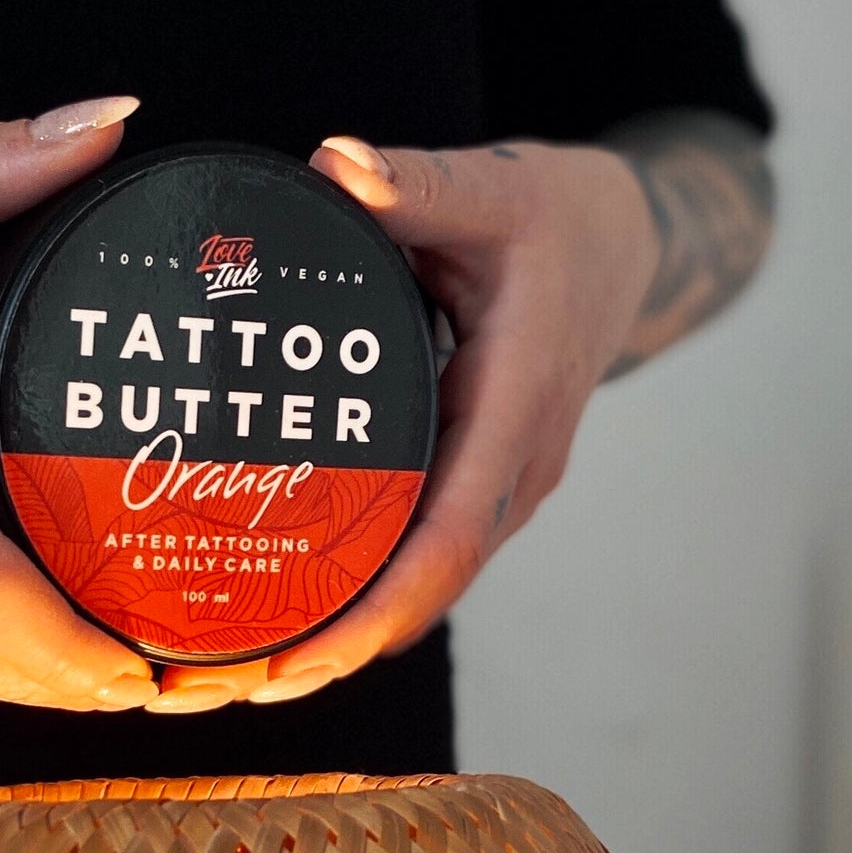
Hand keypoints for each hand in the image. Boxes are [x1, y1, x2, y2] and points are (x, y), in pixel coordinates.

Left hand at [152, 134, 658, 710]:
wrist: (623, 244)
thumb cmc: (558, 219)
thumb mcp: (496, 188)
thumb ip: (418, 184)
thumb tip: (341, 166)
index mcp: (517, 408)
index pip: (445, 541)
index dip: (371, 614)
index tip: (296, 659)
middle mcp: (514, 469)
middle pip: (425, 593)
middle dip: (335, 651)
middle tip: (228, 686)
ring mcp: (501, 485)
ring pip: (422, 587)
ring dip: (342, 636)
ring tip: (237, 672)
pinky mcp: (480, 484)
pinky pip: (420, 556)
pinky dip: (360, 594)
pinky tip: (283, 610)